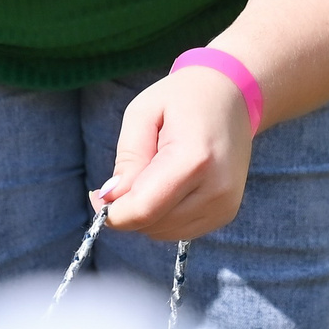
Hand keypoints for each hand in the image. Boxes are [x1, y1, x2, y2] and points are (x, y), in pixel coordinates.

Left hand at [99, 66, 252, 241]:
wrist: (231, 95)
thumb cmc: (182, 99)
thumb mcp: (143, 114)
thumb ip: (127, 159)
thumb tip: (111, 199)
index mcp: (194, 159)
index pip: (142, 210)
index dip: (112, 212)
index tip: (97, 195)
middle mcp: (215, 189)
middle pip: (151, 225)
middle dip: (128, 209)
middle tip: (127, 175)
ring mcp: (224, 205)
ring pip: (163, 233)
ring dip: (146, 213)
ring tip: (153, 174)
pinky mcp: (226, 213)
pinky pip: (179, 230)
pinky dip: (164, 215)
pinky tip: (169, 186)